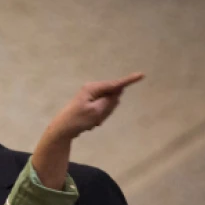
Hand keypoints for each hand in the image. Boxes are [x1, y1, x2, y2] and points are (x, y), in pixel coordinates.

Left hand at [32, 72, 143, 188]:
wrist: (62, 130)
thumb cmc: (77, 120)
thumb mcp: (96, 112)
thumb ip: (110, 101)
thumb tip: (118, 92)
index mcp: (93, 88)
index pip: (115, 84)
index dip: (129, 80)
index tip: (142, 75)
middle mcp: (93, 89)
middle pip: (112, 96)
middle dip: (109, 108)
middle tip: (97, 118)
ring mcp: (92, 97)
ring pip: (108, 105)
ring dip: (104, 115)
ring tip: (92, 121)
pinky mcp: (91, 104)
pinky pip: (102, 110)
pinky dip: (99, 117)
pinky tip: (89, 123)